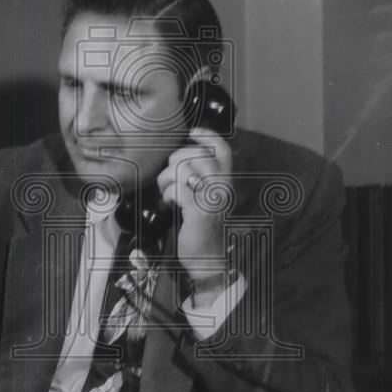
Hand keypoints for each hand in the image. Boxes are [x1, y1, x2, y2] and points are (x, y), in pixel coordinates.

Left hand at [156, 128, 232, 291]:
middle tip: (170, 176)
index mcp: (224, 181)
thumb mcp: (202, 196)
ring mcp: (211, 199)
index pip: (222, 149)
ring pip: (183, 168)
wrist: (206, 258)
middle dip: (175, 160)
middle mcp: (221, 187)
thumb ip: (198, 176)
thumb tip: (179, 155)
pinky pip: (178, 189)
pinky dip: (168, 194)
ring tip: (167, 191)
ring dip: (167, 179)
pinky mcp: (199, 212)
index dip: (207, 135)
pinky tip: (169, 203)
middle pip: (196, 154)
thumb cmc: (199, 226)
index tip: (192, 132)